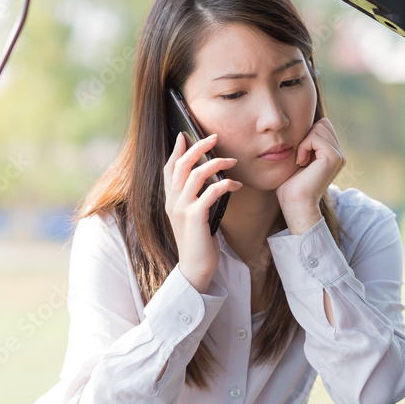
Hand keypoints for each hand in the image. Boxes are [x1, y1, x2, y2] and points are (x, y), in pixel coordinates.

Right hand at [163, 132, 240, 291]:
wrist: (195, 268)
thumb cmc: (198, 242)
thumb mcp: (192, 216)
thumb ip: (194, 198)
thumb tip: (209, 180)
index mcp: (170, 200)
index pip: (168, 168)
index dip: (176, 150)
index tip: (184, 135)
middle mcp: (172, 201)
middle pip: (181, 165)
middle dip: (198, 147)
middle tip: (214, 137)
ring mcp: (182, 208)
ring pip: (196, 174)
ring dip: (216, 163)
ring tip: (231, 160)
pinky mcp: (195, 217)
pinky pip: (210, 192)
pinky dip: (224, 184)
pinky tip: (235, 184)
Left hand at [275, 118, 345, 233]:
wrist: (295, 204)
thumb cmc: (291, 186)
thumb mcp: (298, 159)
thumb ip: (304, 144)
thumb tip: (298, 124)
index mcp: (332, 154)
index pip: (322, 126)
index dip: (307, 136)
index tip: (299, 156)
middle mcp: (339, 154)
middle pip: (323, 124)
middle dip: (306, 136)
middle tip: (299, 157)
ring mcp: (339, 156)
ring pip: (320, 127)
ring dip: (304, 142)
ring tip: (300, 160)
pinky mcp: (334, 158)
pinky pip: (315, 137)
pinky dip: (303, 147)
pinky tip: (301, 162)